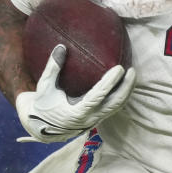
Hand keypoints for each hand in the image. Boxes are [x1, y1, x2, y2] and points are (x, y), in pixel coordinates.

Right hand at [15, 44, 135, 142]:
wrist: (38, 125)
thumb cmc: (42, 104)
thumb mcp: (44, 87)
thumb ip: (52, 68)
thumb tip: (60, 47)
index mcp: (76, 113)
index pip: (99, 96)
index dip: (110, 82)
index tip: (119, 68)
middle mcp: (89, 119)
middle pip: (115, 104)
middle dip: (126, 87)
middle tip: (132, 70)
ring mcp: (95, 120)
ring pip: (117, 107)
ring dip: (127, 91)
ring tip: (132, 74)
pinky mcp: (97, 119)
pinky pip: (114, 107)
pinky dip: (121, 96)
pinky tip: (125, 83)